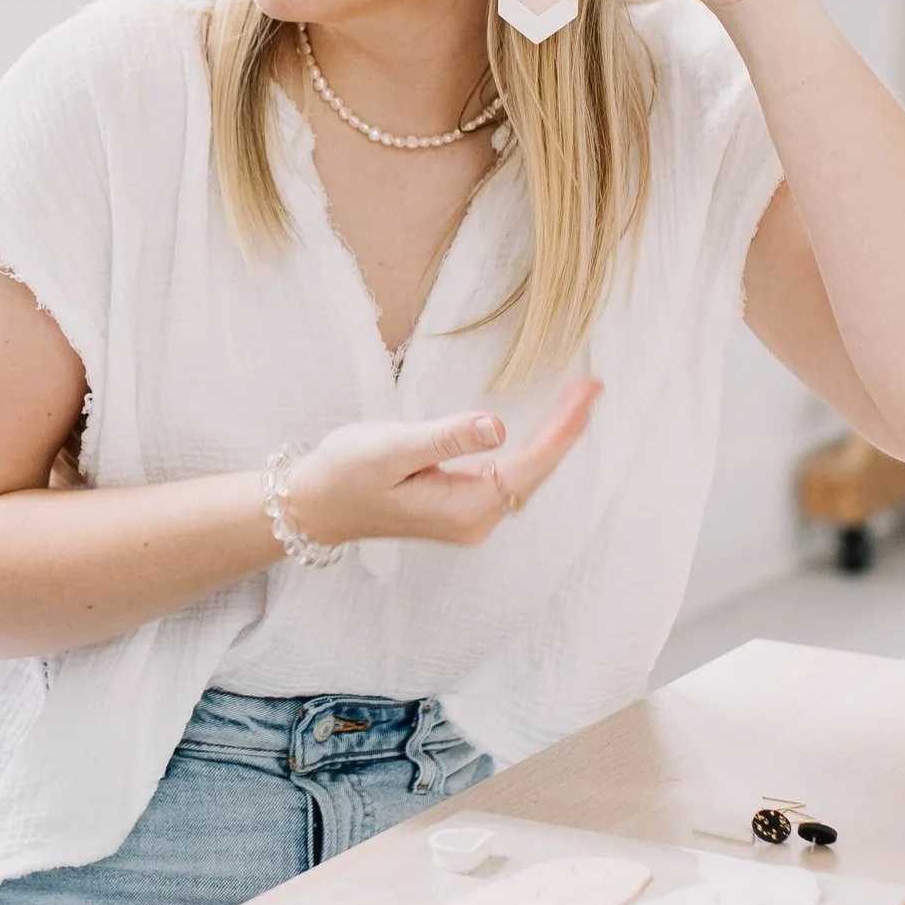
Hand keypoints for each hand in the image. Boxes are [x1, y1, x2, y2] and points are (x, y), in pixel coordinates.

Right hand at [283, 376, 601, 547]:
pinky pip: (507, 476)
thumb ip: (446, 438)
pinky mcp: (459, 507)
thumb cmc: (344, 474)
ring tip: (575, 399)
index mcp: (464, 507)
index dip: (563, 427)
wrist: (313, 505)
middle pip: (535, 470)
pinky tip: (542, 429)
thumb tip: (496, 426)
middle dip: (565, 428)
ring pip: (524, 474)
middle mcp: (474, 520)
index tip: (589, 390)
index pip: (530, 463)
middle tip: (591, 385)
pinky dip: (529, 449)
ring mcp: (468, 517)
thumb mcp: (391, 448)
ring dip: (551, 438)